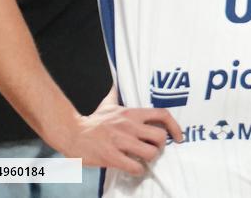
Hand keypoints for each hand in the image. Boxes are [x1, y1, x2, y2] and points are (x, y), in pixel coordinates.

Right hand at [52, 103, 182, 175]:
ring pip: (150, 153)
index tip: (179, 137)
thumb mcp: (107, 105)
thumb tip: (116, 80)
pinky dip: (138, 170)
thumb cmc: (92, 122)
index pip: (162, 114)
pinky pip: (135, 166)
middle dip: (161, 146)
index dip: (175, 126)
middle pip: (160, 137)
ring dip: (149, 159)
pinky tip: (134, 168)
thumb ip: (115, 94)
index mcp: (132, 113)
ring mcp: (121, 141)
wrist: (71, 133)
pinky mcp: (112, 156)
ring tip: (142, 159)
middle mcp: (129, 125)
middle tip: (154, 149)